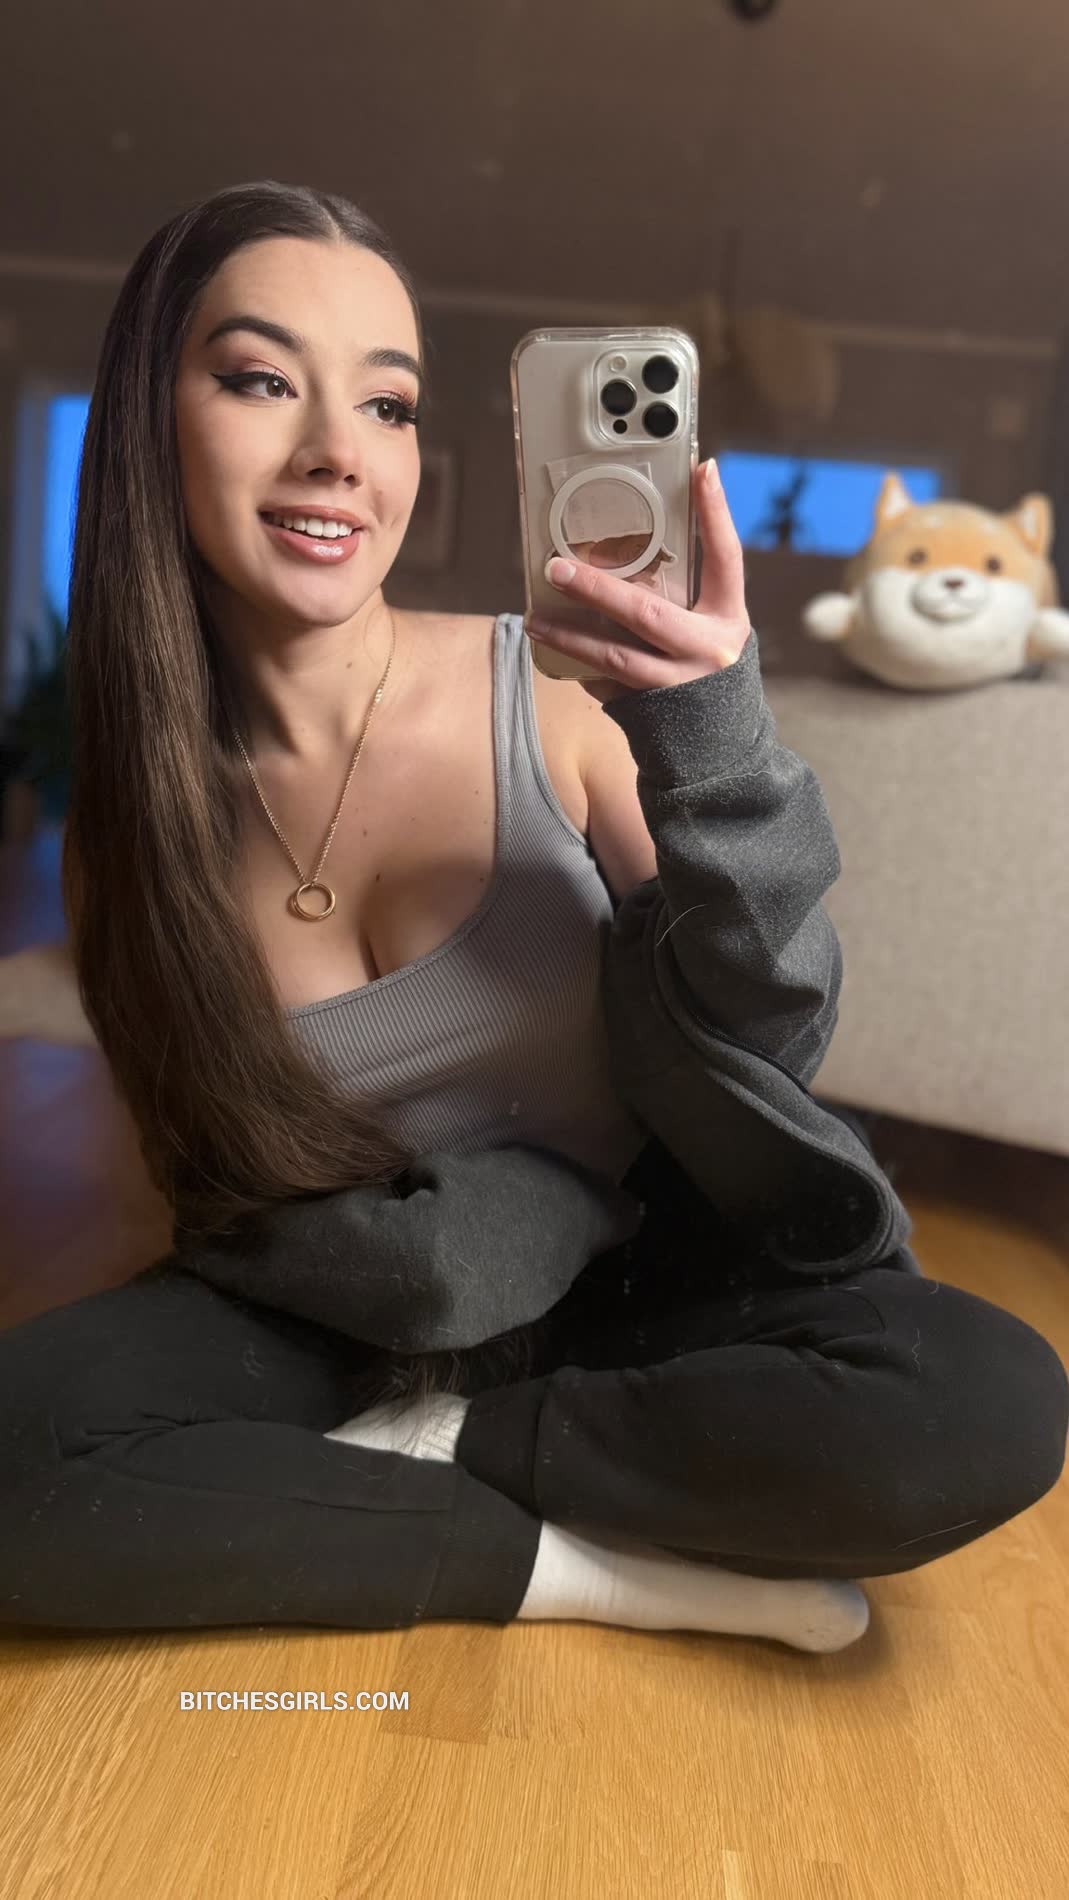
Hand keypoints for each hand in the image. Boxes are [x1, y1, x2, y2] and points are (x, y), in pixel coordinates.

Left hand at [525, 458, 751, 704]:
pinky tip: (558, 656)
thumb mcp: (714, 631)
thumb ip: (685, 598)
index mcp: (728, 620)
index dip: (716, 515)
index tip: (701, 469)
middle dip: (596, 589)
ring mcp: (678, 687)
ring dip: (569, 637)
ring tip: (534, 620)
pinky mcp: (651, 715)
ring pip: (614, 658)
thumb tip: (627, 555)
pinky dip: (583, 669)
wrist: (721, 753)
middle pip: (646, 614)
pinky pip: (607, 685)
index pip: (726, 558)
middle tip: (556, 567)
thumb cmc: (711, 677)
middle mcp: (708, 652)